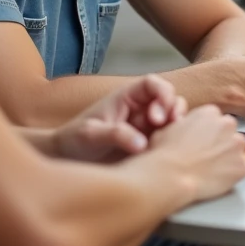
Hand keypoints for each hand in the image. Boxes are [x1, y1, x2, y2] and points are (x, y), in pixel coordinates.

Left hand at [54, 74, 184, 162]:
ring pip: (173, 120)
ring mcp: (147, 127)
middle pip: (170, 100)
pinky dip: (173, 144)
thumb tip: (142, 144)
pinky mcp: (149, 145)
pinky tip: (163, 155)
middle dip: (173, 111)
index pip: (153, 84)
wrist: (68, 161)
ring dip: (176, 128)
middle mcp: (141, 109)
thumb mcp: (90, 135)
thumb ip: (115, 134)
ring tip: (167, 142)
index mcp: (127, 97)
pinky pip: (169, 140)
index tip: (158, 116)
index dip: (162, 94)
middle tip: (164, 129)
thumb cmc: (75, 141)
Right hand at [152, 104, 244, 202]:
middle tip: (207, 155)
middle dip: (221, 142)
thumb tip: (186, 128)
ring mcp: (236, 146)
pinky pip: (240, 170)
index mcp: (209, 113)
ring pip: (236, 150)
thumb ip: (185, 124)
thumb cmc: (165, 154)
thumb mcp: (168, 128)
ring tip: (211, 168)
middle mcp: (227, 125)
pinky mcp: (241, 166)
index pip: (216, 120)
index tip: (203, 141)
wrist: (170, 176)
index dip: (208, 132)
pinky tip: (215, 178)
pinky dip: (231, 175)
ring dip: (228, 157)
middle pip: (230, 132)